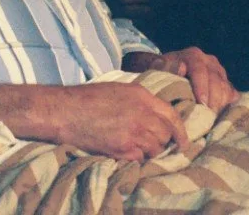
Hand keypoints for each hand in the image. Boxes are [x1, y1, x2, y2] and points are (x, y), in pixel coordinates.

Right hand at [52, 83, 188, 161]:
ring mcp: (132, 134)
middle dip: (163, 140)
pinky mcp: (121, 151)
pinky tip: (127, 152)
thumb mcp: (121, 88)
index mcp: (142, 97)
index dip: (180, 130)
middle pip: (165, 135)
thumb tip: (158, 113)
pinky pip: (140, 159)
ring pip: (155, 149)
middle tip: (153, 141)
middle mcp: (141, 115)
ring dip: (151, 150)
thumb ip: (142, 99)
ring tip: (139, 146)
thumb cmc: (90, 98)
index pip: (172, 116)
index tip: (183, 140)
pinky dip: (137, 158)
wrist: (66, 112)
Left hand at [125, 48, 237, 111]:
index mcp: (193, 56)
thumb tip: (181, 68)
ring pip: (225, 86)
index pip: (200, 71)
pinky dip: (227, 103)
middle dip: (213, 99)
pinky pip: (231, 92)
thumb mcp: (156, 67)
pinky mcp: (224, 81)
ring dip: (220, 103)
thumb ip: (164, 67)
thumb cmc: (161, 73)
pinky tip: (219, 114)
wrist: (167, 70)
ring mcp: (218, 71)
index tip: (201, 103)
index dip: (202, 87)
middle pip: (216, 80)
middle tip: (208, 116)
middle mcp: (208, 61)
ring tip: (212, 118)